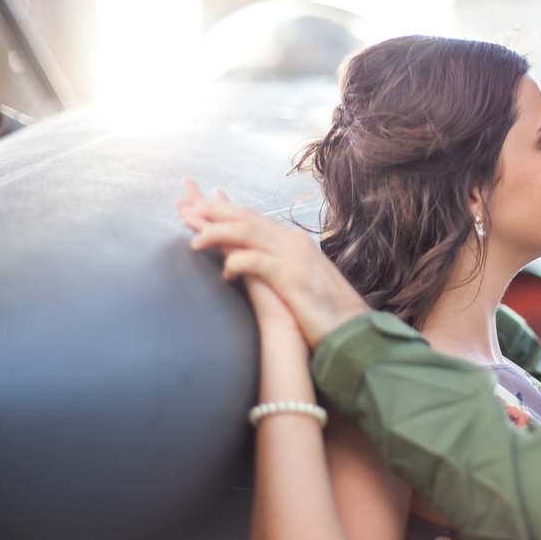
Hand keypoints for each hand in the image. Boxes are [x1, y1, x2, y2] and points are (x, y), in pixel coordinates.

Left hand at [177, 179, 370, 347]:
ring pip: (247, 231)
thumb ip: (282, 268)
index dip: (224, 211)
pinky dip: (236, 263)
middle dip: (213, 211)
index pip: (254, 218)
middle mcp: (295, 244)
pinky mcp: (292, 278)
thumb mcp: (302, 283)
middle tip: (186, 210)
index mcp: (296, 243)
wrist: (354, 331)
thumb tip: (259, 267)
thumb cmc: (328, 314)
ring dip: (217, 233)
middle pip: (246, 217)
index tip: (199, 208)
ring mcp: (295, 258)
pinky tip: (226, 274)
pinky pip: (256, 261)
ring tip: (196, 241)